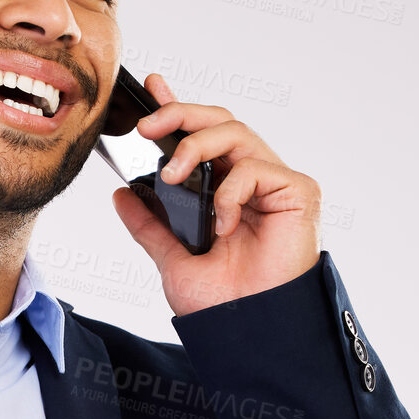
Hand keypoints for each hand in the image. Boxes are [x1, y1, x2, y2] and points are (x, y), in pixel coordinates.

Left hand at [110, 73, 321, 313]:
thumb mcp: (171, 258)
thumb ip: (149, 225)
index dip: (178, 109)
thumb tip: (120, 194)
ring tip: (172, 175)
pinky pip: (255, 168)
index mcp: (224, 190)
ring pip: (235, 132)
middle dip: (180, 114)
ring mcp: (275, 184)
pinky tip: (223, 224)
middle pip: (219, 122)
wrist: (248, 330)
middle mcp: (251, 181)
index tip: (151, 87)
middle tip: (147, 126)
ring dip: (195, 146)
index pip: (201, 137)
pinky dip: (229, 191)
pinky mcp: (298, 191)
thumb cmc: (222, 302)